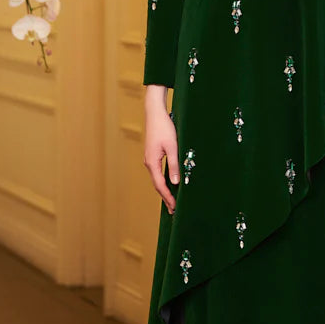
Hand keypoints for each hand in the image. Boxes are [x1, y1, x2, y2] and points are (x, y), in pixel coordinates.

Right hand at [144, 86, 178, 214]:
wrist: (155, 113)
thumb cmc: (164, 127)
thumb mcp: (172, 147)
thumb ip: (174, 165)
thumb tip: (175, 182)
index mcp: (152, 162)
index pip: (160, 185)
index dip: (168, 197)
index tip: (174, 207)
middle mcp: (149, 163)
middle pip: (157, 185)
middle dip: (165, 197)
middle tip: (173, 210)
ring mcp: (149, 159)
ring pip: (157, 179)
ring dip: (164, 191)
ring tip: (171, 201)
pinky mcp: (152, 155)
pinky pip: (157, 173)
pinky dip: (163, 181)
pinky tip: (169, 184)